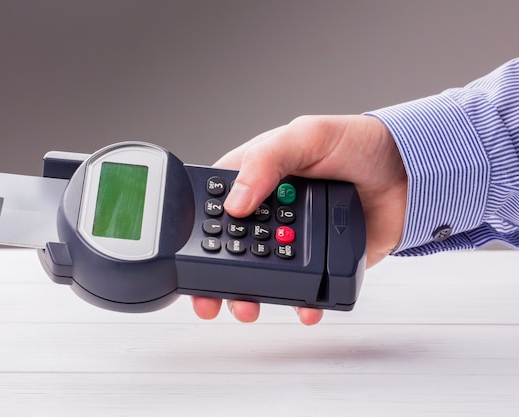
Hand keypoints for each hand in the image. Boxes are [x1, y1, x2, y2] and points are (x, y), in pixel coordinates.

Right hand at [191, 115, 406, 324]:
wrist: (412, 172)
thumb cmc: (360, 143)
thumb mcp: (306, 137)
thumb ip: (267, 161)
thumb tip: (236, 201)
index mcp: (260, 176)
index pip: (220, 202)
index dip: (201, 227)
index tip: (190, 251)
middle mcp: (273, 209)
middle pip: (234, 245)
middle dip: (218, 274)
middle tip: (210, 296)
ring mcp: (296, 236)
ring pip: (263, 271)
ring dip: (250, 293)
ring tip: (246, 306)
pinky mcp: (322, 258)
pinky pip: (305, 285)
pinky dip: (300, 300)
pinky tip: (300, 308)